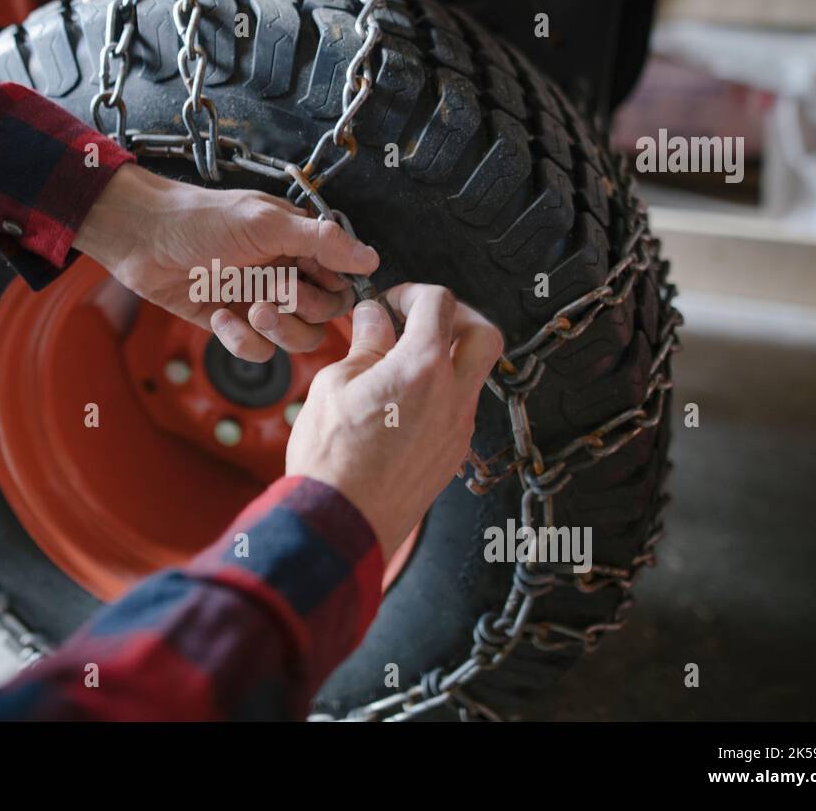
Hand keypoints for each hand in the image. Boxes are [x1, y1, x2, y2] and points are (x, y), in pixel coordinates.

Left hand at [74, 163, 379, 360]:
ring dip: (276, 330)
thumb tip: (371, 257)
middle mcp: (285, 275)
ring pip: (295, 339)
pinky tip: (219, 315)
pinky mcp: (232, 326)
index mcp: (300, 246)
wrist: (142, 238)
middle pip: (323, 316)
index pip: (341, 283)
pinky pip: (257, 351)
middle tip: (275, 291)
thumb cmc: (200, 219)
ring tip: (251, 308)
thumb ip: (322, 242)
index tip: (314, 285)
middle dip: (302, 310)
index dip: (334, 292)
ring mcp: (259, 303)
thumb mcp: (266, 223)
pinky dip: (241, 340)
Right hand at [285, 284, 503, 554]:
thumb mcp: (333, 385)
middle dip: (458, 316)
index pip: (439, 303)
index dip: (414, 292)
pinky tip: (403, 400)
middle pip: (484, 334)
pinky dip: (441, 392)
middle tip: (422, 319)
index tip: (393, 301)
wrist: (341, 522)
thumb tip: (375, 319)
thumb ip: (364, 345)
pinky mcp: (452, 454)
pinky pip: (459, 408)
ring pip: (474, 374)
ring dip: (448, 358)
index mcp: (421, 367)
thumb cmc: (331, 459)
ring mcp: (458, 428)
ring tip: (403, 363)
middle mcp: (452, 396)